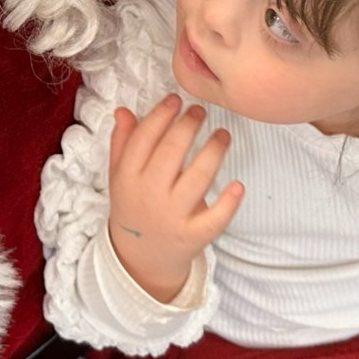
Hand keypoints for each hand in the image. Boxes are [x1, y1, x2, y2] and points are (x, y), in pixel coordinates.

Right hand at [106, 94, 242, 303]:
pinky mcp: (193, 236)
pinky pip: (214, 218)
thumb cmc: (134, 207)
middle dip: (189, 125)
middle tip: (201, 111)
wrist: (141, 258)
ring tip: (223, 134)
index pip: (144, 138)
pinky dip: (228, 203)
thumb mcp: (120, 177)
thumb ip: (123, 143)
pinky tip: (238, 185)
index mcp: (127, 177)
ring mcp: (172, 216)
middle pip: (172, 152)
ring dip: (213, 151)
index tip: (175, 100)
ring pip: (197, 178)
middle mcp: (149, 194)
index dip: (161, 115)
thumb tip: (125, 111)